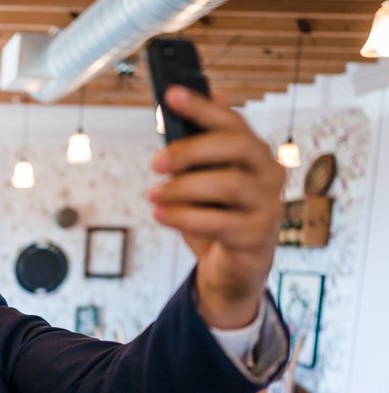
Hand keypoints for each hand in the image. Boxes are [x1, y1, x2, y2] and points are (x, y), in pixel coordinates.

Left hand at [147, 86, 285, 328]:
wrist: (235, 266)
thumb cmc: (218, 216)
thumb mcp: (206, 180)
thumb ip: (201, 148)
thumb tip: (199, 101)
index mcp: (255, 154)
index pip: (233, 122)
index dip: (202, 107)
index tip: (171, 95)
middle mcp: (269, 174)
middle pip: (236, 146)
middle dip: (191, 150)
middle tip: (155, 162)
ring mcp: (267, 205)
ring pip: (227, 184)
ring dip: (182, 188)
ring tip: (153, 195)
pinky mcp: (255, 236)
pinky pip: (217, 221)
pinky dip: (183, 216)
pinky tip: (161, 215)